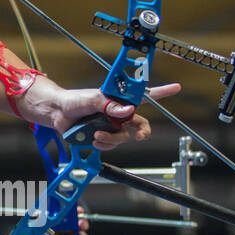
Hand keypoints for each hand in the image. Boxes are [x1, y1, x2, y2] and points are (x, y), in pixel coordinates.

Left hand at [52, 83, 181, 146]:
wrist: (58, 114)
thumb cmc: (75, 101)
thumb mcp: (93, 99)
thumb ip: (110, 105)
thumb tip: (128, 110)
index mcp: (120, 99)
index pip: (144, 95)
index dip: (162, 92)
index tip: (176, 88)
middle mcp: (119, 114)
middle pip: (140, 125)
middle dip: (142, 133)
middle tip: (139, 137)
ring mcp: (112, 127)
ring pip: (123, 138)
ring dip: (111, 139)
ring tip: (96, 135)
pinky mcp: (104, 138)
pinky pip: (111, 146)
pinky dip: (103, 144)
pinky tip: (93, 139)